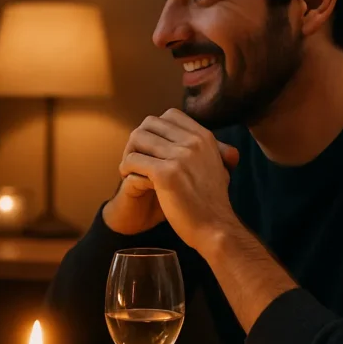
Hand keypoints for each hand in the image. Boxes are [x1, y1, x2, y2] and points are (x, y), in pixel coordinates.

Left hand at [116, 109, 239, 251]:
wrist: (215, 228)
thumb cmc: (211, 202)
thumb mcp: (216, 166)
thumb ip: (203, 149)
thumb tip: (185, 137)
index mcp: (204, 137)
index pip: (170, 115)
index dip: (154, 130)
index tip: (150, 148)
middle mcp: (193, 142)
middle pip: (150, 124)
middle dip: (138, 140)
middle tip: (135, 159)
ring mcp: (180, 156)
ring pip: (138, 138)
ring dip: (129, 153)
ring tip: (129, 169)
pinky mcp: (166, 174)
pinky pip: (133, 159)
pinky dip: (126, 168)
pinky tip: (128, 178)